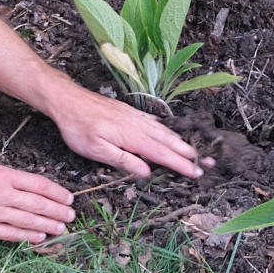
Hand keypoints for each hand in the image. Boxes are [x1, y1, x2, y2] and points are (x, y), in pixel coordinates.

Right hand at [0, 157, 75, 242]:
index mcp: (1, 175)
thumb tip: (16, 181)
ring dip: (48, 225)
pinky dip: (27, 236)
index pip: (37, 184)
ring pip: (27, 221)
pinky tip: (39, 237)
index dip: (56, 193)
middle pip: (37, 204)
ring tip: (61, 228)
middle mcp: (0, 194)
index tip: (67, 198)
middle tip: (71, 216)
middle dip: (57, 211)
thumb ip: (0, 173)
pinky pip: (9, 234)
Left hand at [50, 86, 212, 179]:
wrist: (68, 100)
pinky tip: (169, 132)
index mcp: (132, 137)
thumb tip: (146, 172)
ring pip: (164, 131)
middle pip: (169, 141)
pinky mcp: (129, 111)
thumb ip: (123, 160)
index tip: (196, 173)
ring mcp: (135, 116)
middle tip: (206, 163)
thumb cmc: (78, 127)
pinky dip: (167, 129)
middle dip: (188, 153)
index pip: (162, 154)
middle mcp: (138, 125)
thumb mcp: (96, 150)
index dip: (180, 165)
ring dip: (181, 142)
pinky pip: (155, 122)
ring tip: (194, 151)